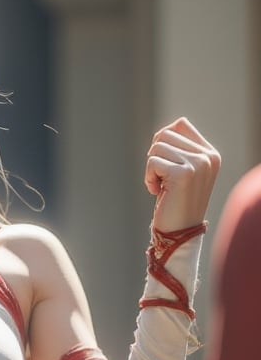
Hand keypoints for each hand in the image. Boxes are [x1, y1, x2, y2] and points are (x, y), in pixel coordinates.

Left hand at [145, 117, 220, 232]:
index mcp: (211, 154)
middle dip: (155, 155)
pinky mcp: (184, 174)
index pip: (180, 125)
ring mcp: (198, 164)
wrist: (179, 234)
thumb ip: (178, 151)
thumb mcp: (181, 173)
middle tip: (160, 178)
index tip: (164, 166)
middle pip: (166, 133)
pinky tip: (156, 192)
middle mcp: (208, 157)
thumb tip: (162, 133)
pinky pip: (152, 162)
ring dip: (151, 168)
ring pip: (157, 146)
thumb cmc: (175, 204)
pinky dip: (148, 177)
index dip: (162, 142)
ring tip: (160, 186)